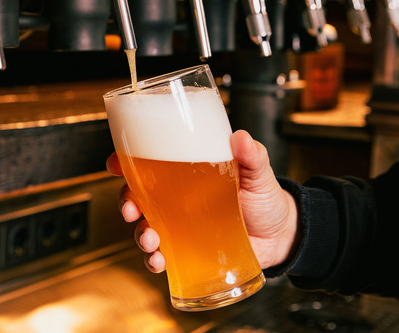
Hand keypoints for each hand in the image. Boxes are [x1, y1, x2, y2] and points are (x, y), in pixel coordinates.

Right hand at [107, 129, 298, 272]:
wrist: (282, 236)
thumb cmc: (265, 198)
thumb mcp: (259, 172)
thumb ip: (251, 155)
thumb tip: (241, 138)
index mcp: (185, 172)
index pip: (147, 163)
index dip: (125, 161)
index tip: (115, 164)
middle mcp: (175, 198)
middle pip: (136, 195)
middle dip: (124, 201)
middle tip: (130, 209)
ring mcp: (179, 225)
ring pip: (144, 226)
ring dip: (139, 234)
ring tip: (150, 239)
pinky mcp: (187, 250)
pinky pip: (160, 255)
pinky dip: (153, 260)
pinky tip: (158, 260)